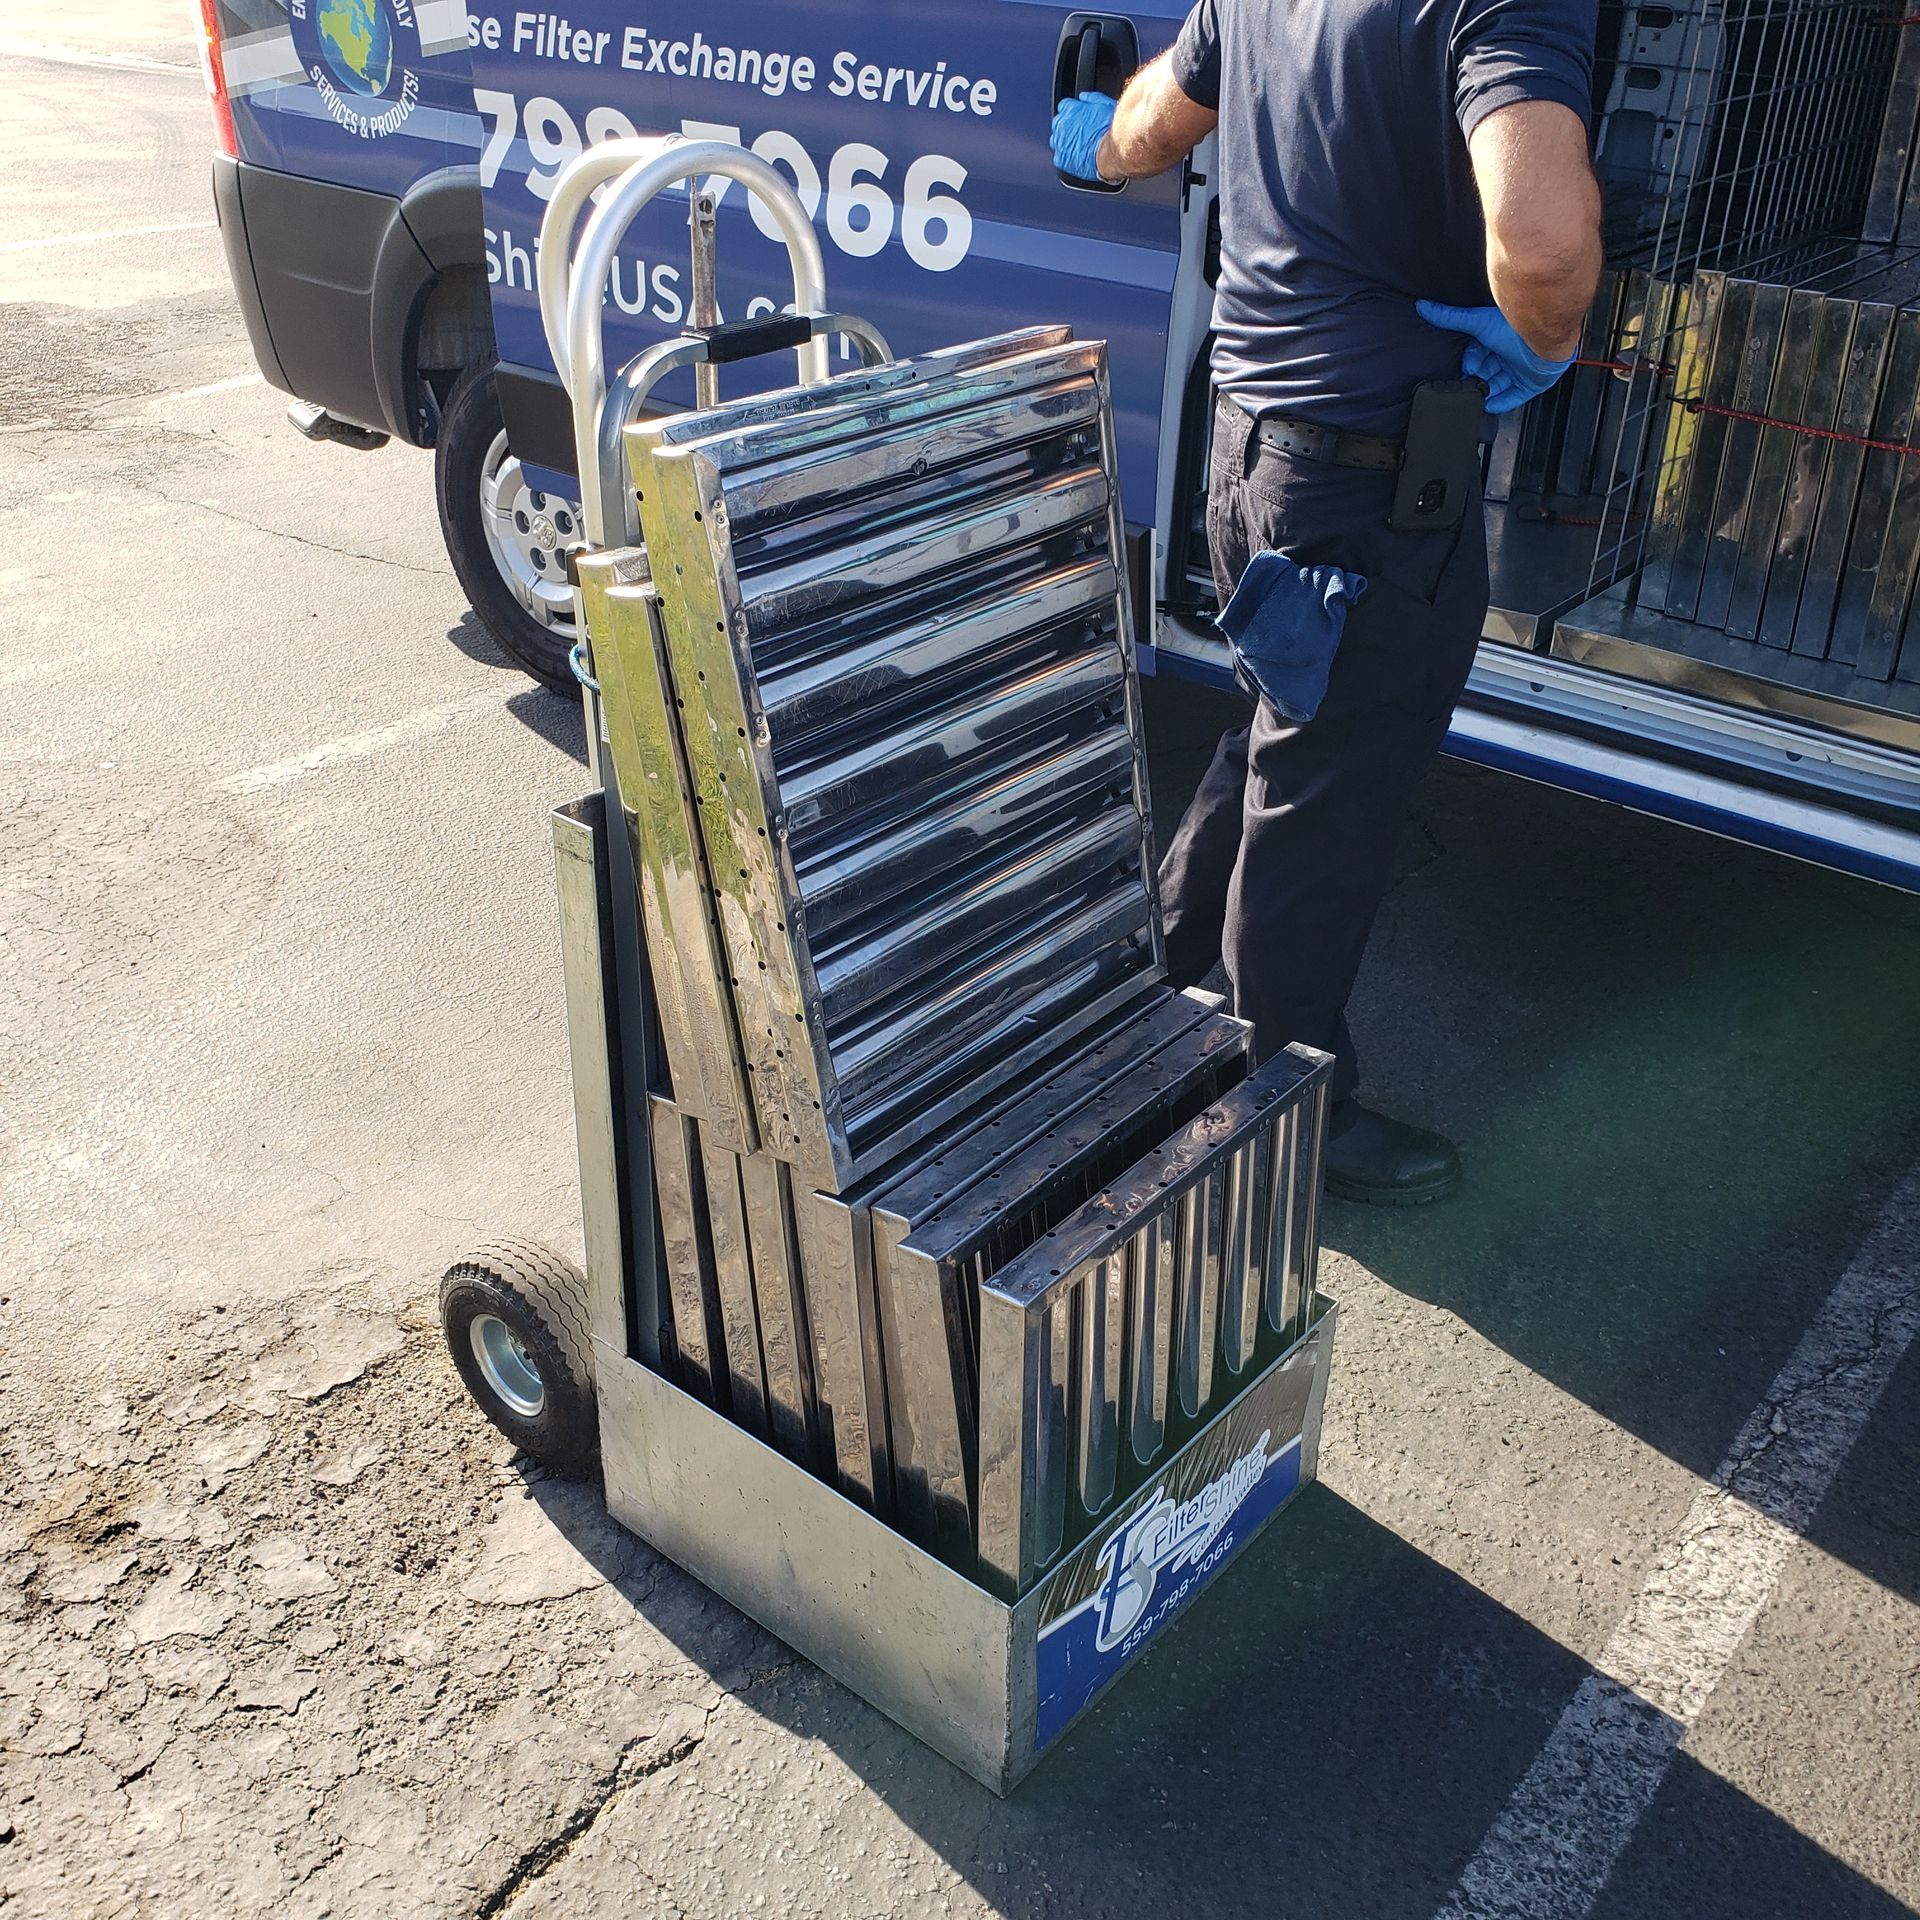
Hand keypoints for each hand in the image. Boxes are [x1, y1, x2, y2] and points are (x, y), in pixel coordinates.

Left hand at [1051, 91, 1118, 181]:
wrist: (1113, 151)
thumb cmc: (1112, 128)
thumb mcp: (1104, 104)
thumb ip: (1091, 98)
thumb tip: (1083, 97)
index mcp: (1070, 109)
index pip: (1064, 107)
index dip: (1073, 113)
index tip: (1079, 118)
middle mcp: (1061, 124)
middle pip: (1058, 123)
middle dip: (1068, 127)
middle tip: (1082, 133)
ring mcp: (1060, 143)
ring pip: (1057, 141)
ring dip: (1065, 142)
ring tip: (1081, 146)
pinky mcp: (1062, 160)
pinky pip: (1059, 158)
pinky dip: (1066, 158)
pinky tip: (1078, 158)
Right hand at [1415, 299, 1572, 413]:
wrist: (1546, 340)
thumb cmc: (1516, 328)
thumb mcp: (1477, 323)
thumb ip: (1450, 318)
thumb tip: (1424, 307)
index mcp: (1496, 339)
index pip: (1476, 356)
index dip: (1469, 364)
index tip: (1465, 370)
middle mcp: (1508, 354)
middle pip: (1485, 373)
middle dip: (1476, 380)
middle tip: (1469, 385)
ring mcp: (1519, 370)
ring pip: (1497, 387)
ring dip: (1486, 394)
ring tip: (1477, 398)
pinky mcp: (1530, 385)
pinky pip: (1513, 399)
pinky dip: (1501, 404)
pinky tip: (1490, 406)